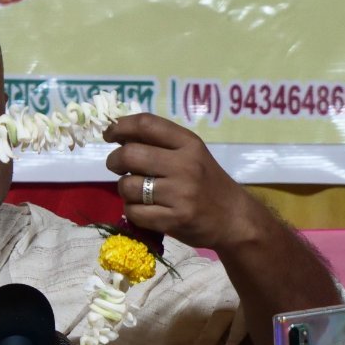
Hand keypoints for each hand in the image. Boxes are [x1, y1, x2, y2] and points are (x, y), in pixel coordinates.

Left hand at [104, 114, 254, 250]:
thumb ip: (161, 144)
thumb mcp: (192, 155)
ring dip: (124, 189)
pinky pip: (134, 212)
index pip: (146, 124)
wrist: (235, 219)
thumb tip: (119, 134)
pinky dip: (132, 211)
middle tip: (116, 166)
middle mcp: (185, 165)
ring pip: (127, 186)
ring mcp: (180, 194)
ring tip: (135, 192)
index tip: (109, 134)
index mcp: (189, 144)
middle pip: (130, 154)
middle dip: (114, 160)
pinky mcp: (174, 220)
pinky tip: (144, 209)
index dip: (120, 126)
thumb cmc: (208, 183)